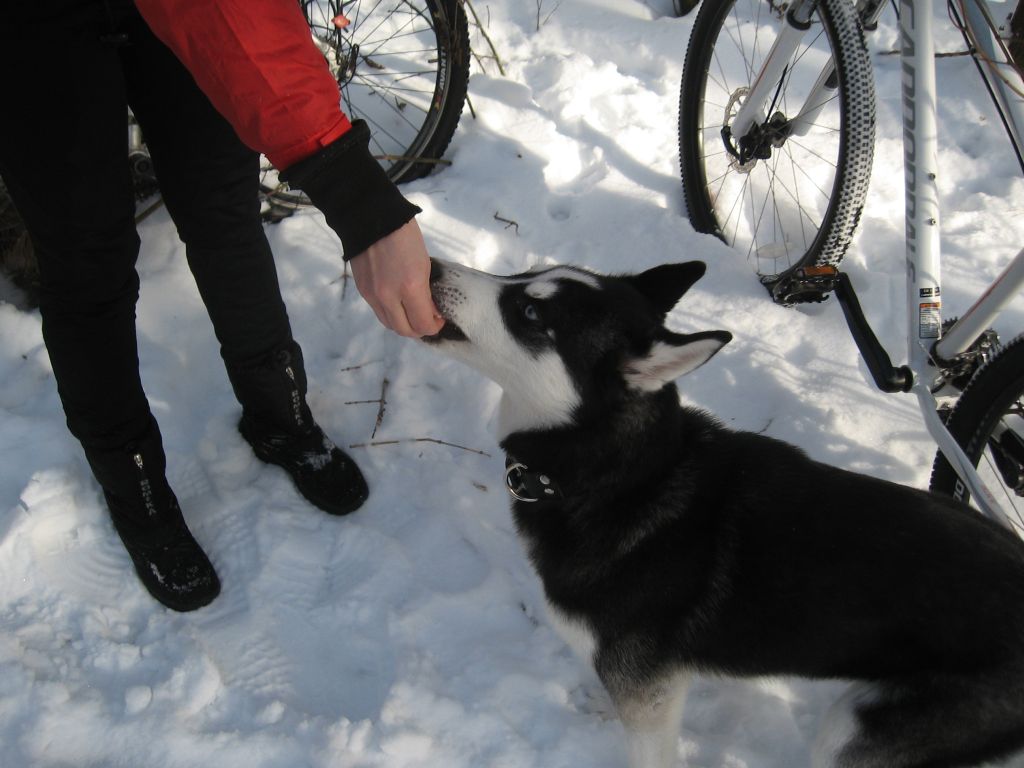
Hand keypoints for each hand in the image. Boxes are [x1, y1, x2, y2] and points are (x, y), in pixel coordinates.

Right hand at [349, 219, 443, 337]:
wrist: (370, 217)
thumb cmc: (405, 235)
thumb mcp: (424, 264)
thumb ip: (426, 292)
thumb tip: (430, 311)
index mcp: (410, 288)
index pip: (422, 324)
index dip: (434, 326)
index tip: (439, 318)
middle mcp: (389, 297)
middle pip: (405, 330)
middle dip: (419, 329)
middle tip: (428, 319)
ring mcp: (373, 296)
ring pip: (389, 324)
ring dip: (403, 324)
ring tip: (412, 313)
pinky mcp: (362, 291)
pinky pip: (378, 312)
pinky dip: (390, 313)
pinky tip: (398, 304)